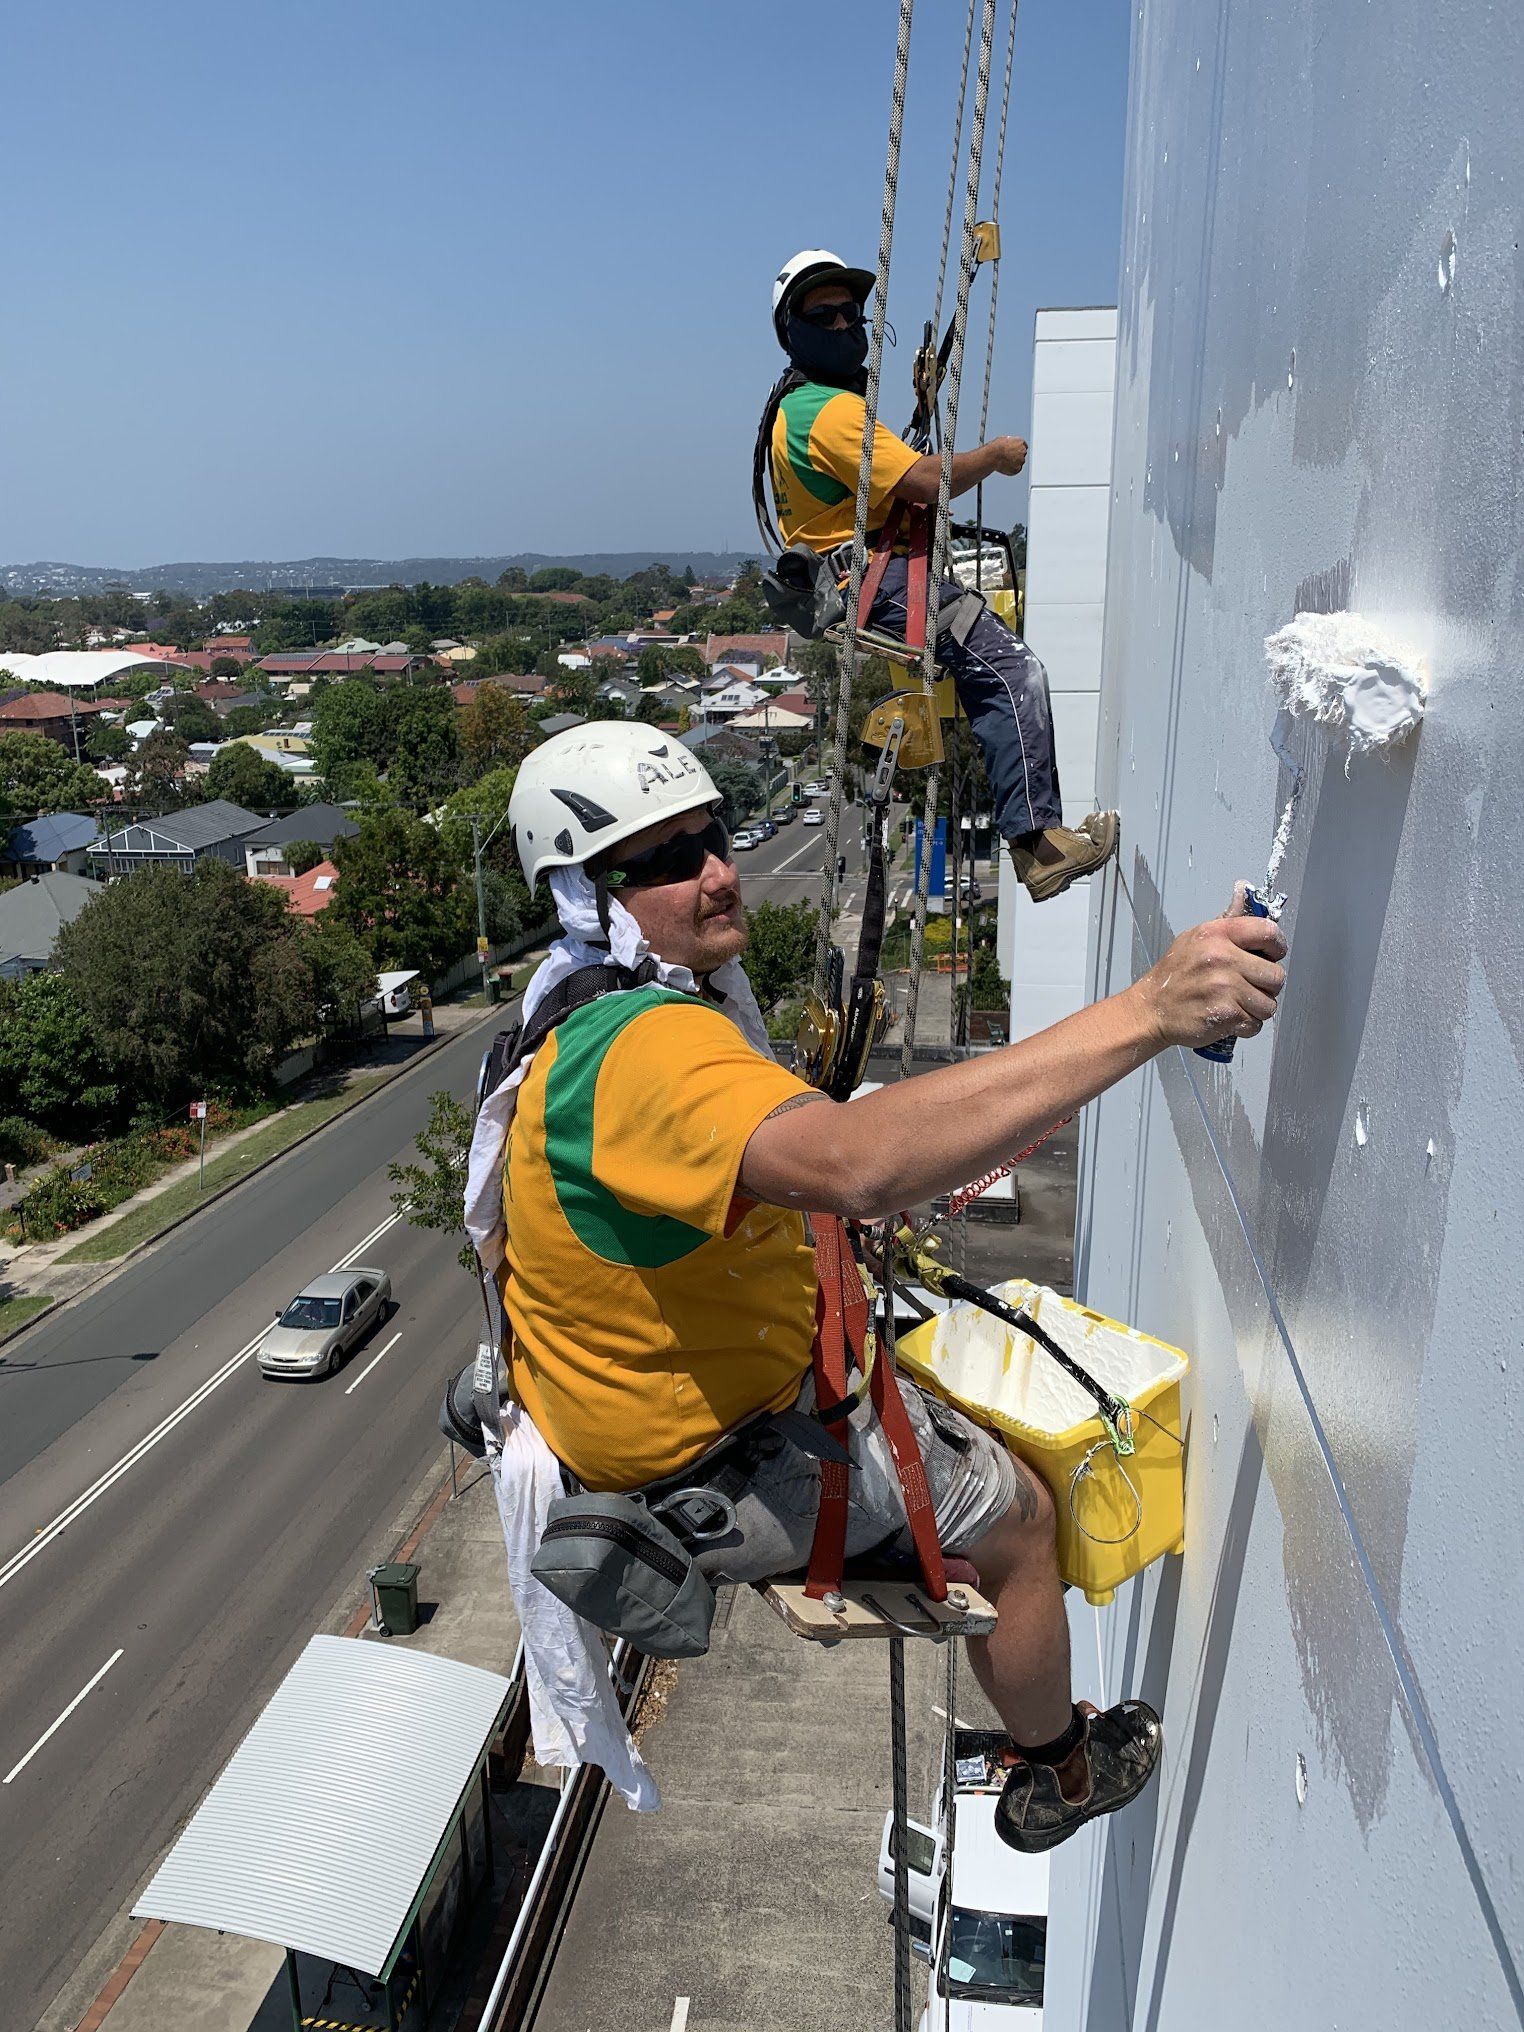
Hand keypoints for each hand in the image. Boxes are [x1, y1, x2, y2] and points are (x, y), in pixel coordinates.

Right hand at [988, 435, 1027, 475]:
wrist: (993, 455)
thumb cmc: (995, 447)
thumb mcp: (1003, 440)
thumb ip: (1009, 443)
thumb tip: (1008, 446)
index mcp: (1020, 441)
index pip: (1024, 446)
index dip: (1019, 450)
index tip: (1015, 453)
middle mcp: (1023, 450)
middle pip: (1022, 455)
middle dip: (1017, 457)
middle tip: (1008, 459)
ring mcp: (1021, 460)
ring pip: (1019, 463)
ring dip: (1014, 464)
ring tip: (1003, 463)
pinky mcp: (1018, 469)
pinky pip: (1016, 470)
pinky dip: (1011, 470)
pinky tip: (1004, 467)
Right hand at [1132, 886, 1287, 1050]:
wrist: (1151, 1009)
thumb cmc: (1174, 975)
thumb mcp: (1195, 937)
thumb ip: (1227, 920)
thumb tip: (1243, 890)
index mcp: (1217, 934)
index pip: (1269, 932)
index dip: (1277, 947)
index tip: (1271, 956)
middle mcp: (1222, 958)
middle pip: (1276, 976)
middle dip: (1266, 986)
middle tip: (1249, 986)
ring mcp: (1224, 988)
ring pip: (1269, 1004)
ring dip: (1256, 1008)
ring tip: (1236, 1003)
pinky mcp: (1225, 1014)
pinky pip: (1255, 1024)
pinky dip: (1245, 1025)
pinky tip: (1229, 1017)